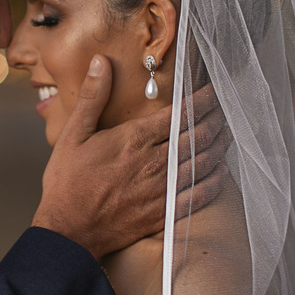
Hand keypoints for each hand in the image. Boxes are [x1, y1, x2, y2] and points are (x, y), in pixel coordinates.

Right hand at [33, 56, 227, 257]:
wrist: (67, 231)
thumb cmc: (66, 184)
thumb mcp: (72, 135)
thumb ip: (92, 97)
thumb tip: (100, 62)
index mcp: (133, 140)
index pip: (178, 114)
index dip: (201, 100)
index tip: (213, 90)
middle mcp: (154, 163)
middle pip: (197, 135)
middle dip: (215, 118)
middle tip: (226, 107)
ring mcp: (162, 189)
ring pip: (203, 162)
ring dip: (219, 144)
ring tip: (228, 132)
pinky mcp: (164, 212)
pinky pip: (200, 195)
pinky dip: (215, 180)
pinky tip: (220, 171)